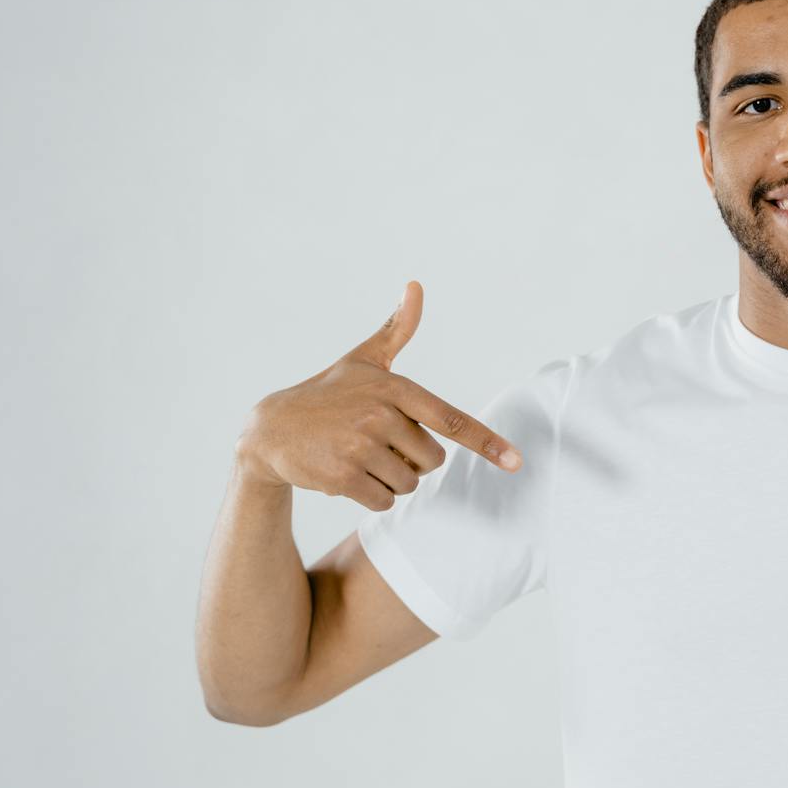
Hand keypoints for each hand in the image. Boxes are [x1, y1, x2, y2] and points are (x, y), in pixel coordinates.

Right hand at [235, 280, 523, 511]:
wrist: (271, 429)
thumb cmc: (327, 393)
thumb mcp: (363, 359)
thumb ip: (396, 329)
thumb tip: (415, 286)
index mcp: (394, 388)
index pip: (450, 420)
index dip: (486, 442)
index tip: (517, 461)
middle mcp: (380, 416)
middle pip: (432, 460)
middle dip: (413, 460)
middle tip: (380, 444)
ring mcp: (360, 447)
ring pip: (409, 483)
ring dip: (392, 479)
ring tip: (361, 457)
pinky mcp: (342, 477)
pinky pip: (384, 501)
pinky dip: (373, 496)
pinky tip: (349, 475)